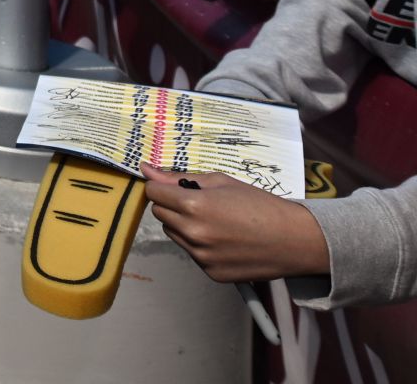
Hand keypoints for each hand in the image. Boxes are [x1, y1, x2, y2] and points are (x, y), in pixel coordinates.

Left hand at [141, 165, 329, 282]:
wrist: (295, 240)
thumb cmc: (260, 205)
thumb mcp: (222, 182)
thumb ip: (181, 178)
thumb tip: (147, 170)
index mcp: (194, 206)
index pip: (154, 193)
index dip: (161, 187)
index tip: (172, 186)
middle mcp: (193, 233)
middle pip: (161, 214)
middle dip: (173, 205)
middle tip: (201, 203)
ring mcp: (201, 256)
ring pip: (174, 234)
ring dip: (184, 225)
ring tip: (216, 222)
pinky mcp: (211, 273)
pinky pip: (192, 253)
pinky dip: (200, 245)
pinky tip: (225, 240)